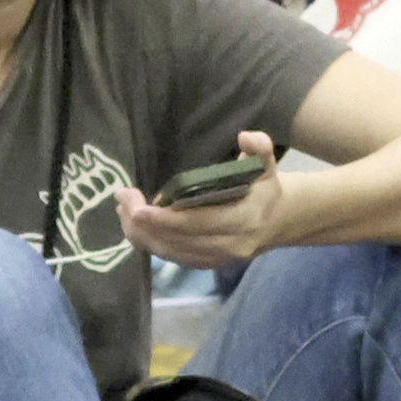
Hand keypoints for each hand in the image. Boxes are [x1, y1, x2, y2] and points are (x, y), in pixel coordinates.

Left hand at [117, 132, 288, 271]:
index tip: (137, 206)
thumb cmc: (264, 188)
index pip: (197, 223)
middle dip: (143, 224)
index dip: (163, 218)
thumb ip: (260, 147)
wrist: (278, 221)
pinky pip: (172, 257)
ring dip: (141, 235)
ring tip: (123, 212)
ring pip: (170, 252)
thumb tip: (244, 136)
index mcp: (245, 219)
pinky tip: (136, 227)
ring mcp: (217, 259)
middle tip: (122, 201)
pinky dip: (151, 243)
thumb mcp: (267, 164)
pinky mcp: (207, 264)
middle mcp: (230, 245)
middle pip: (177, 240)